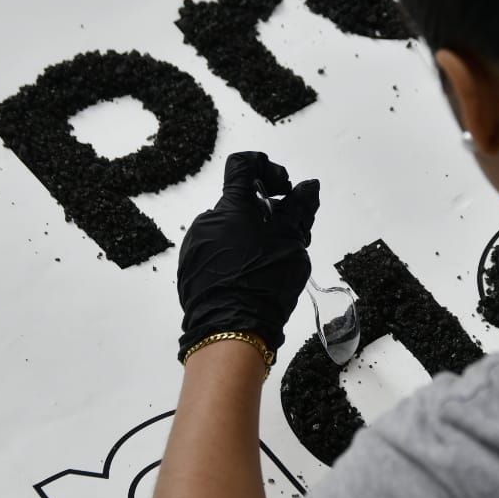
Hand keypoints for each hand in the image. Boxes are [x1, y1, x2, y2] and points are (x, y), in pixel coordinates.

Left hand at [177, 152, 319, 360]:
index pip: (242, 165)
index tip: (284, 189)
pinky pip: (216, 252)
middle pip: (239, 204)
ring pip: (228, 230)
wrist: (229, 332)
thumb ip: (299, 209)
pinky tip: (249, 281)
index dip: (266, 168)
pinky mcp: (190, 271)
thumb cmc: (264, 282)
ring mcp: (196, 247)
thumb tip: (308, 186)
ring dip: (249, 238)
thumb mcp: (290, 243)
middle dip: (265, 215)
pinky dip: (234, 257)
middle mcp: (208, 221)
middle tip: (287, 240)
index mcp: (232, 207)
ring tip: (268, 267)